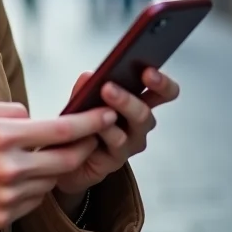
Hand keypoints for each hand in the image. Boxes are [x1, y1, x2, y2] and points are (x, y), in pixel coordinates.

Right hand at [0, 98, 117, 230]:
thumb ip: (8, 108)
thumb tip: (34, 116)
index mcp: (0, 135)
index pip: (58, 130)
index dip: (88, 123)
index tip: (106, 115)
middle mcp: (8, 168)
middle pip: (65, 160)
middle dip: (83, 148)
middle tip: (89, 138)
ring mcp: (6, 197)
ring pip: (50, 182)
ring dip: (52, 169)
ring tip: (36, 157)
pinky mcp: (1, 218)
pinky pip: (33, 202)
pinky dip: (33, 188)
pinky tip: (17, 178)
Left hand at [55, 67, 179, 195]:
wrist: (69, 156)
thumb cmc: (82, 123)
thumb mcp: (81, 100)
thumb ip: (86, 87)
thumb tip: (90, 75)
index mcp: (137, 101)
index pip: (161, 91)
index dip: (161, 82)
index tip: (148, 71)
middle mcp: (138, 123)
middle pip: (146, 113)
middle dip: (129, 99)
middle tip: (109, 87)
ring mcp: (130, 143)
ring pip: (132, 128)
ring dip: (117, 111)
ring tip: (101, 98)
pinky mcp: (117, 159)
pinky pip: (116, 143)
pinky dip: (105, 130)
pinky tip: (94, 124)